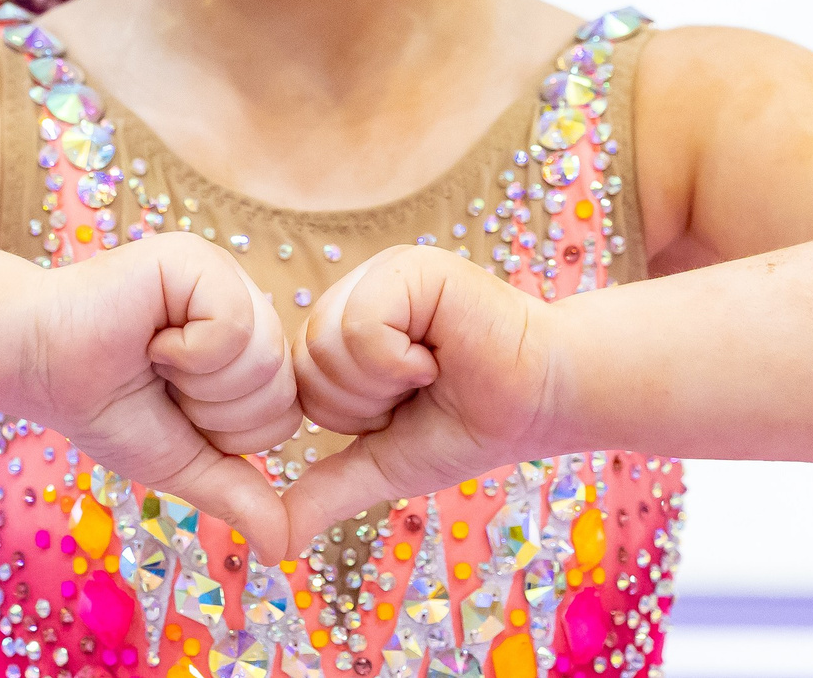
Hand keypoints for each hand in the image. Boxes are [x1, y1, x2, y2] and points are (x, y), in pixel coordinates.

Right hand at [22, 234, 301, 557]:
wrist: (34, 363)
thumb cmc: (100, 405)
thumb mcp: (178, 463)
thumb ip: (235, 495)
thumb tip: (286, 548)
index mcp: (248, 349)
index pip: (284, 416)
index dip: (224, 433)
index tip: (171, 405)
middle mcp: (246, 305)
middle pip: (281, 392)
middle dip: (210, 411)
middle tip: (160, 381)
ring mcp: (225, 276)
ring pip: (264, 361)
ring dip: (196, 381)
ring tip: (153, 355)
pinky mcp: (199, 258)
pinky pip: (235, 326)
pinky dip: (188, 351)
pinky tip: (152, 335)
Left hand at [282, 247, 559, 551]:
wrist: (541, 401)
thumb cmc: (472, 424)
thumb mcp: (386, 463)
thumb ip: (327, 490)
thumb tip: (271, 544)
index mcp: (341, 328)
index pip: (298, 381)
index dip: (349, 411)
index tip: (402, 403)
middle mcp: (354, 294)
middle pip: (306, 364)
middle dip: (365, 400)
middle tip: (420, 386)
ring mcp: (381, 275)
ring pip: (327, 345)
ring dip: (385, 381)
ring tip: (431, 368)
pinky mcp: (410, 267)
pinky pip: (361, 326)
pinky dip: (400, 360)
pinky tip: (437, 354)